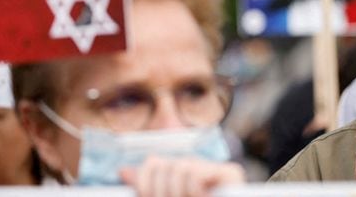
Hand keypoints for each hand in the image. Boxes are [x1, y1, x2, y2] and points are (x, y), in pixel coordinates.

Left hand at [119, 156, 244, 196]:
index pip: (154, 163)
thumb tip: (124, 172)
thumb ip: (148, 188)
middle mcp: (200, 168)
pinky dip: (192, 190)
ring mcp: (217, 170)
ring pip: (180, 167)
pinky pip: (195, 173)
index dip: (144, 182)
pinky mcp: (231, 174)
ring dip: (177, 193)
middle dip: (161, 191)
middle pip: (166, 164)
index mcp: (183, 175)